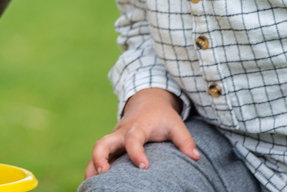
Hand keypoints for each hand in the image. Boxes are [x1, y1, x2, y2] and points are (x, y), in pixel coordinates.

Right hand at [84, 88, 199, 178]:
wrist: (146, 103)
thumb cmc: (162, 117)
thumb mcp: (176, 124)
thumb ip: (185, 140)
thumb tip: (196, 157)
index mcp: (137, 127)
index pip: (133, 139)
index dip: (136, 152)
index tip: (144, 167)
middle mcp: (120, 133)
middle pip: (103, 143)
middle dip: (100, 157)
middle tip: (104, 173)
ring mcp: (113, 140)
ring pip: (96, 151)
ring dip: (92, 167)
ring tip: (90, 186)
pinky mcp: (110, 146)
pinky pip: (98, 157)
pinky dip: (93, 169)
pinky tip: (92, 184)